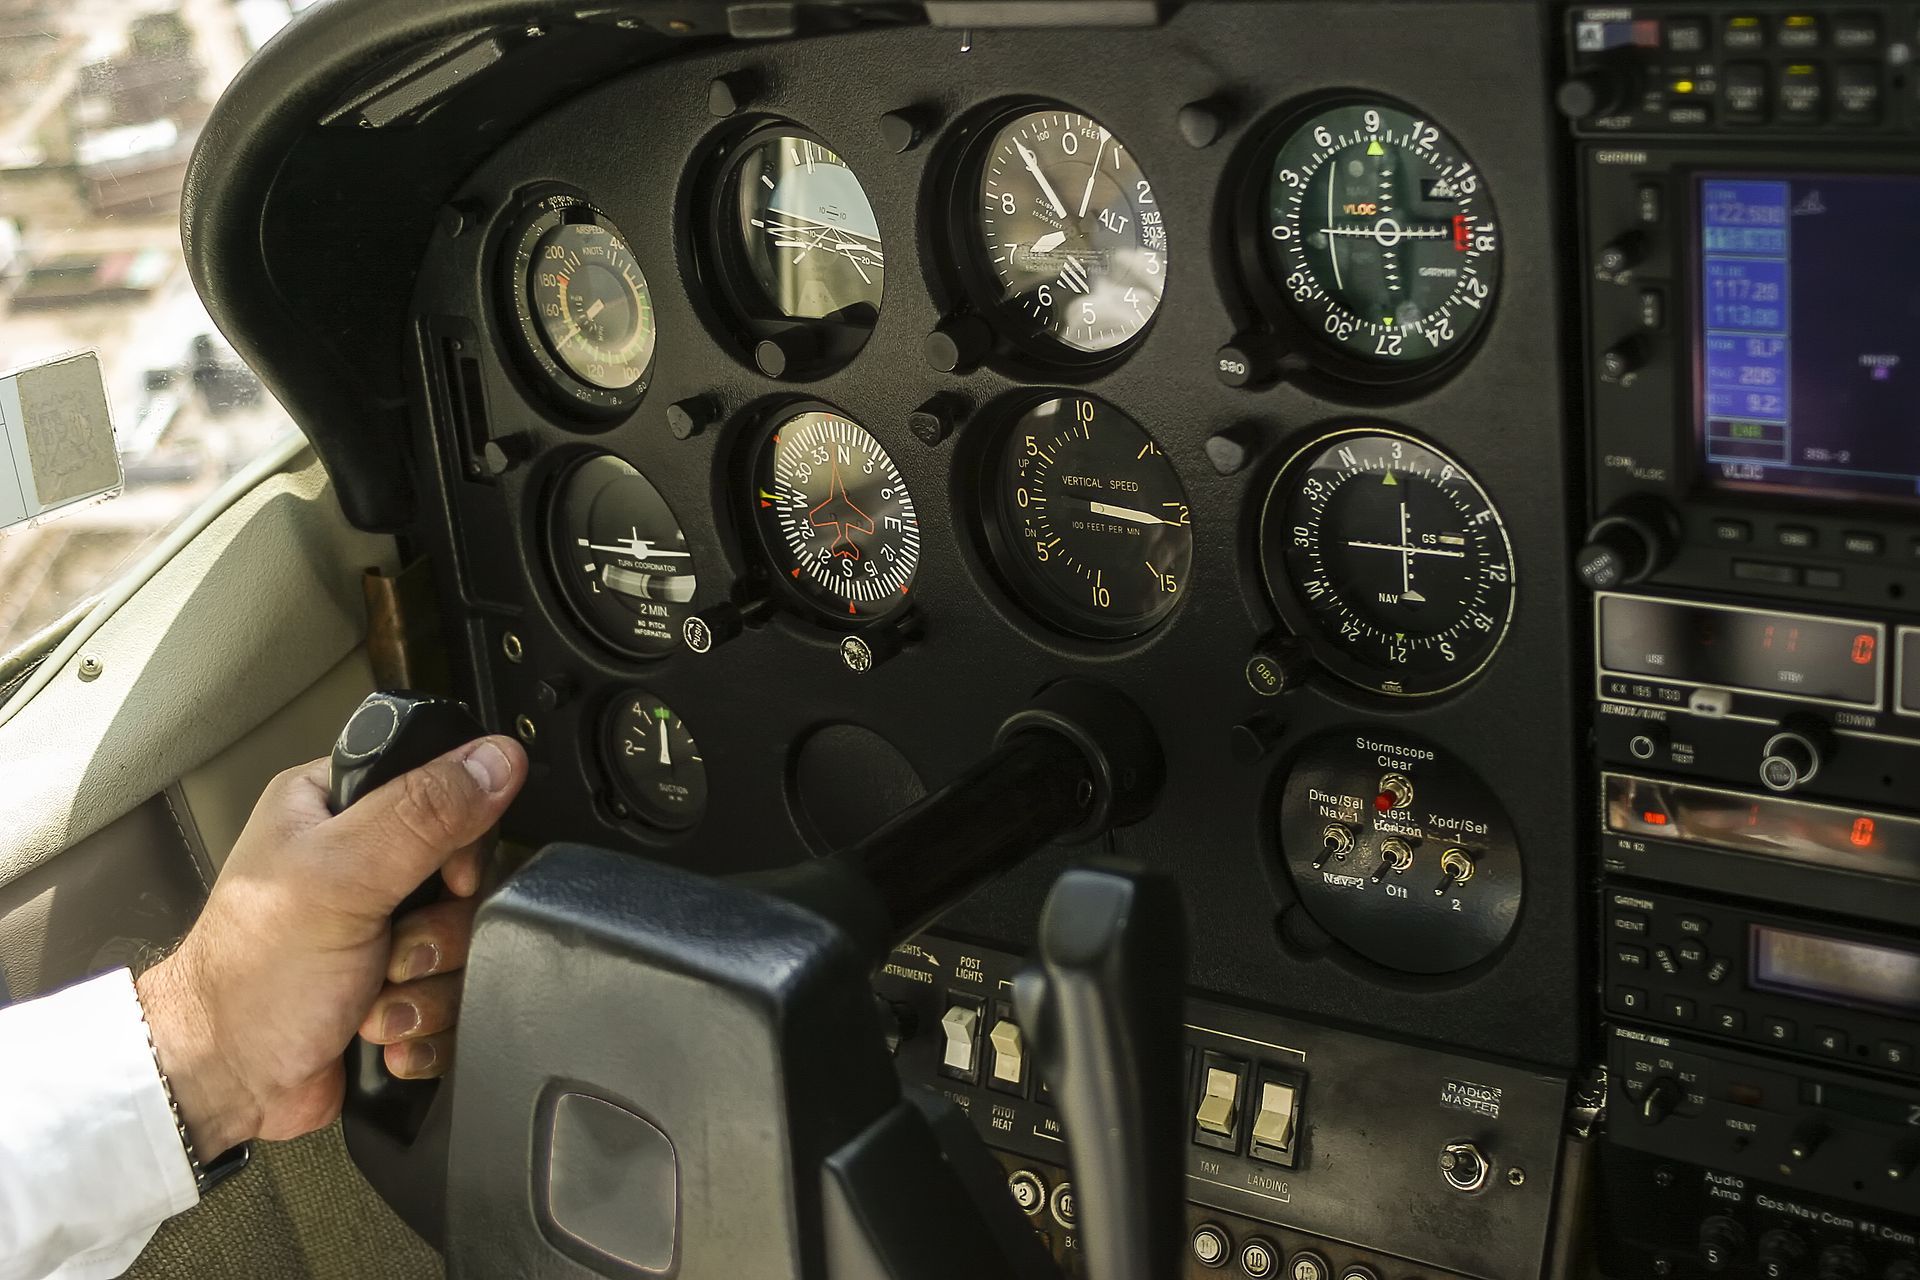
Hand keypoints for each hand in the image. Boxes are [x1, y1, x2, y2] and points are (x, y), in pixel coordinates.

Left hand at [135, 735, 527, 1155]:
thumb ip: (423, 814)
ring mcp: (384, 929)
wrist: (228, 1084)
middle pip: (469, 879)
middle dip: (438, 932)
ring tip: (372, 999)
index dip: (462, 837)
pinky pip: (459, 998)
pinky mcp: (400, 986)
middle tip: (391, 947)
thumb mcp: (341, 877)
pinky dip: (426, 1023)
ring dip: (427, 987)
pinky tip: (381, 1028)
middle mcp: (362, 862)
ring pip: (468, 945)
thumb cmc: (249, 980)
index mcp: (336, 806)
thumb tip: (496, 761)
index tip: (446, 876)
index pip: (443, 788)